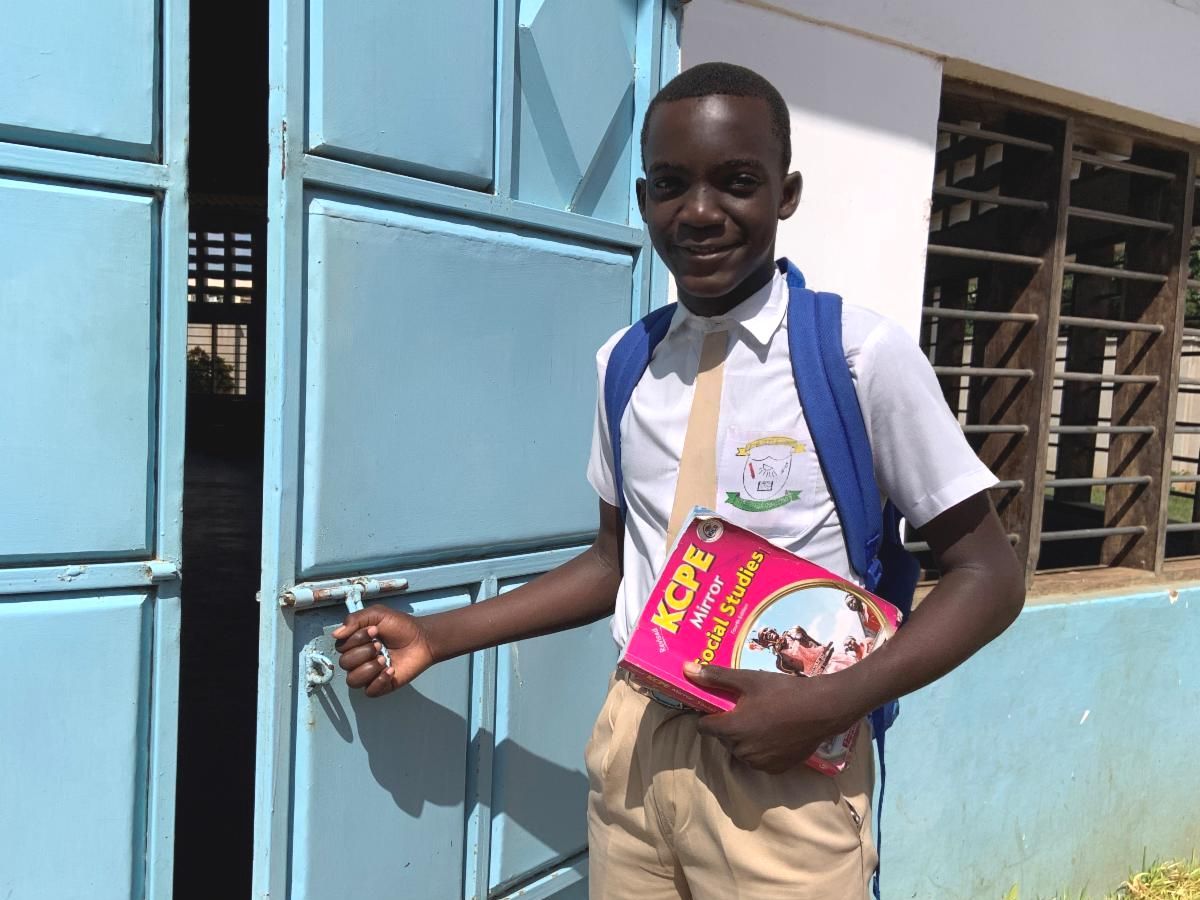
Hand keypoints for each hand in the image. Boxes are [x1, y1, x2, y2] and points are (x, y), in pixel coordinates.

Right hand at [332, 605, 435, 697]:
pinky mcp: (381, 686)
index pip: (341, 647)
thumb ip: (355, 619)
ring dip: (368, 668)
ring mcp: (369, 674)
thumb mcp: (377, 614)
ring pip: (353, 680)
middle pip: (344, 663)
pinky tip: (391, 670)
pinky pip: (369, 691)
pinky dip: (379, 681)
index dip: (355, 640)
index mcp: (355, 643)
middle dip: (363, 653)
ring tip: (385, 659)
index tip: (374, 631)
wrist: (422, 639)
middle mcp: (359, 659)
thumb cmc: (401, 626)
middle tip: (380, 646)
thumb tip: (335, 634)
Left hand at [683, 662, 865, 772]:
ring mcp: (760, 762)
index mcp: (732, 729)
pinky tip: (774, 733)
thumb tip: (686, 669)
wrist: (822, 708)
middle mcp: (743, 750)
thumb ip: (716, 676)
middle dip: (729, 726)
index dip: (709, 716)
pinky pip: (759, 760)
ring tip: (761, 720)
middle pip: (723, 739)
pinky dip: (761, 750)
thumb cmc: (783, 691)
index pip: (704, 727)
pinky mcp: (777, 768)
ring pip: (741, 751)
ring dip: (744, 739)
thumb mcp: (748, 679)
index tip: (719, 706)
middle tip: (745, 708)